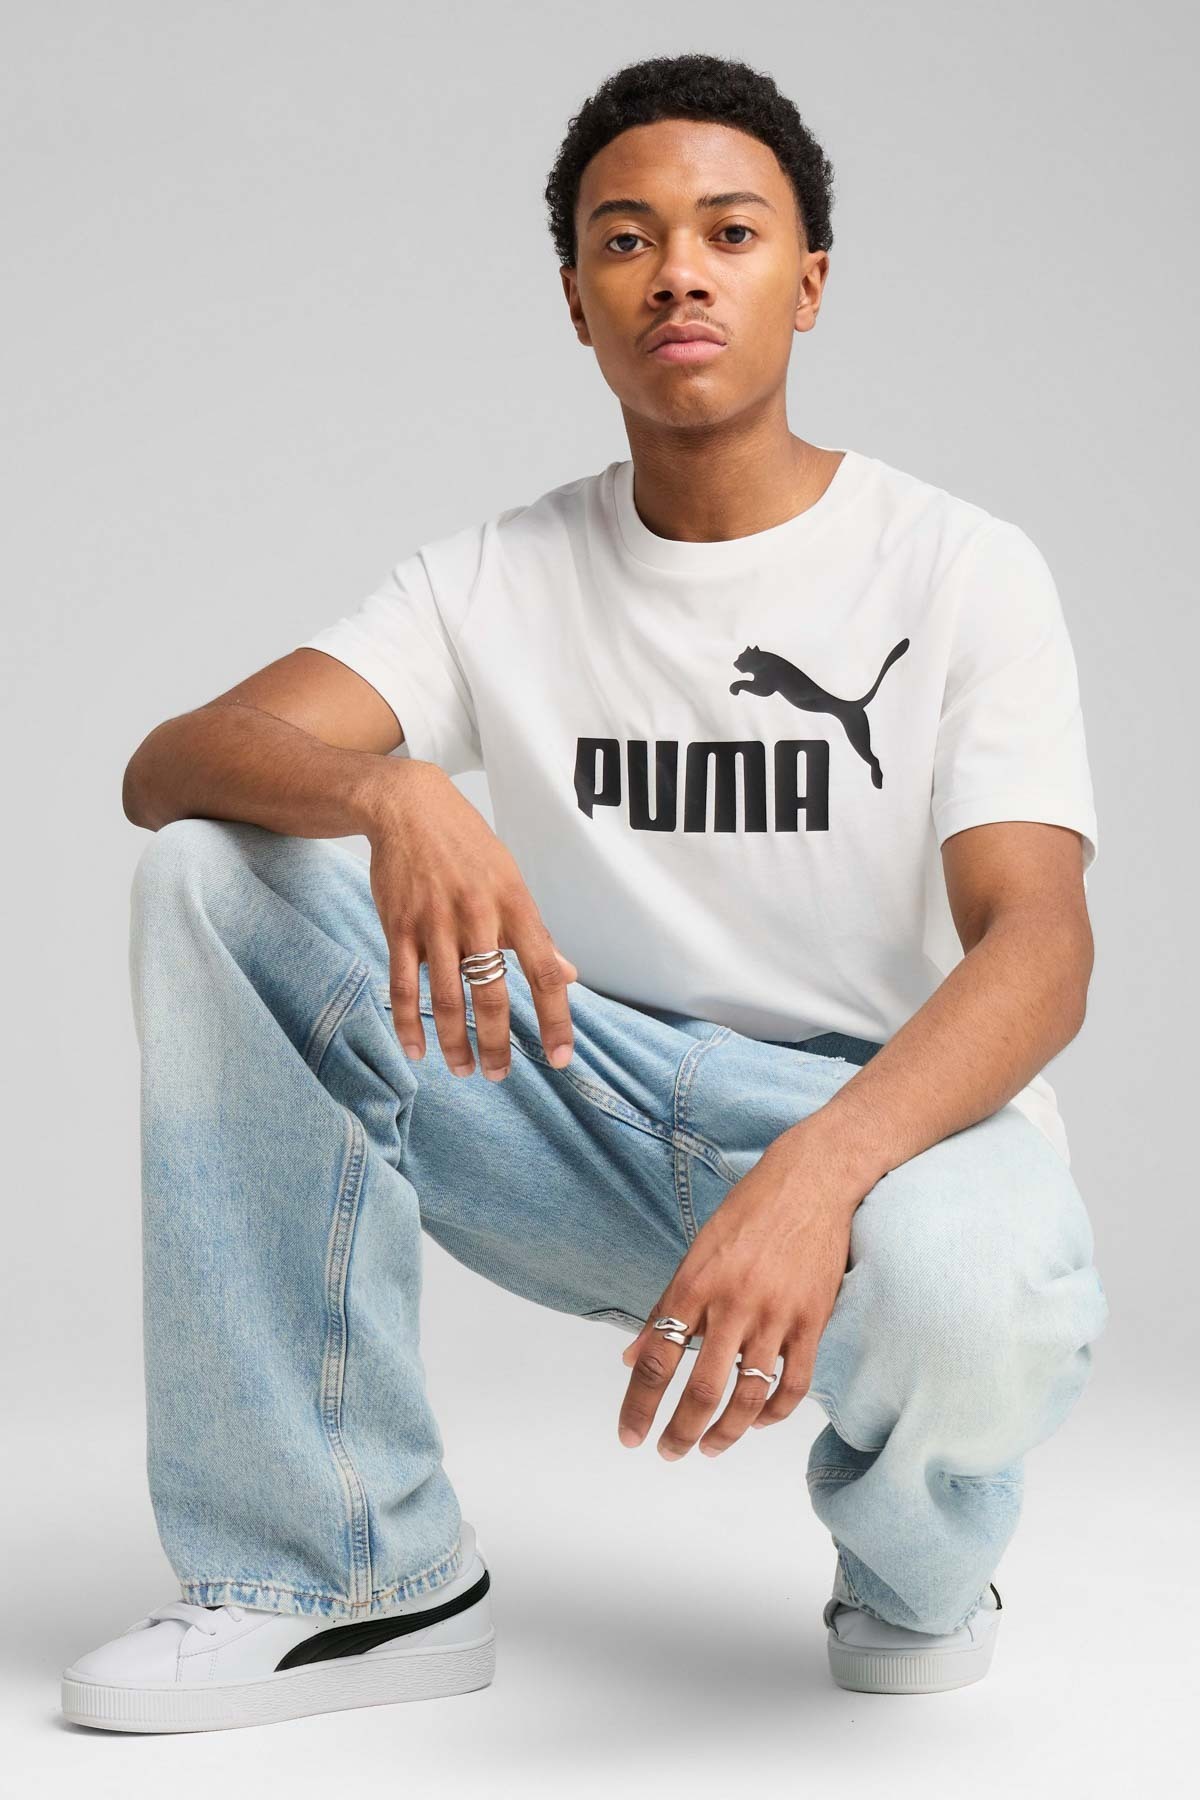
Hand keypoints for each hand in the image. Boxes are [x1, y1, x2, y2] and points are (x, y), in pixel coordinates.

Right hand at [365, 762, 577, 1080]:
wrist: (408, 807)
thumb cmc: (468, 846)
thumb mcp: (512, 880)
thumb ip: (537, 933)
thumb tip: (568, 974)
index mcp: (515, 905)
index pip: (544, 972)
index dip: (555, 1019)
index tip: (559, 1058)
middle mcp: (478, 917)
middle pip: (492, 994)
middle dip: (497, 1043)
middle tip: (499, 1076)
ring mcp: (435, 923)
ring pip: (447, 997)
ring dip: (455, 1042)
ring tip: (463, 1069)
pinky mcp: (399, 926)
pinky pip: (403, 985)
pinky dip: (409, 1022)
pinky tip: (417, 1050)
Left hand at [616, 1127, 860, 1458]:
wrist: (810, 1182)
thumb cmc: (747, 1214)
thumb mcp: (695, 1252)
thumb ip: (666, 1306)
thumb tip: (632, 1355)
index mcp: (695, 1284)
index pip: (657, 1357)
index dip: (640, 1404)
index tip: (630, 1435)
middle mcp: (733, 1303)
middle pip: (702, 1390)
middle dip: (680, 1432)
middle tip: (668, 1452)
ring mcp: (776, 1315)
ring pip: (748, 1396)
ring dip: (725, 1434)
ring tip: (709, 1448)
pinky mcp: (812, 1321)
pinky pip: (793, 1384)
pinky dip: (774, 1413)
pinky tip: (757, 1423)